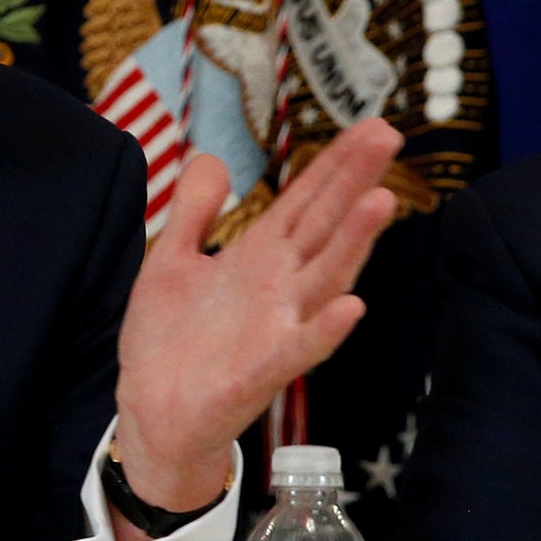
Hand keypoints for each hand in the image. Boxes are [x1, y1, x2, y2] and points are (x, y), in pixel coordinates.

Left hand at [111, 118, 402, 538]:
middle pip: (324, 226)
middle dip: (354, 182)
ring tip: (381, 201)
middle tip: (389, 136)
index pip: (306, 201)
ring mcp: (276, 329)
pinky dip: (324, 330)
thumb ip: (194, 212)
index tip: (373, 126)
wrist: (152, 414)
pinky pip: (298, 350)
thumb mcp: (171, 261)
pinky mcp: (260, 373)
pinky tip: (351, 306)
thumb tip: (211, 156)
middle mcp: (278, 288)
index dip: (335, 164)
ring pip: (324, 279)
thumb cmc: (169, 341)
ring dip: (353, 243)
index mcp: (258, 258)